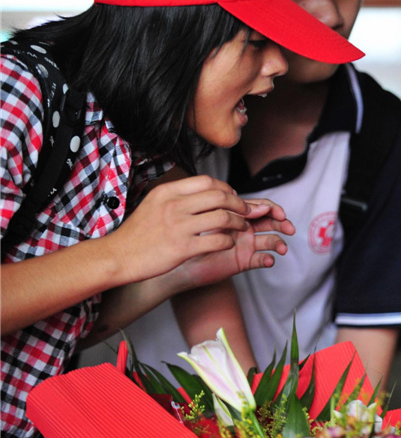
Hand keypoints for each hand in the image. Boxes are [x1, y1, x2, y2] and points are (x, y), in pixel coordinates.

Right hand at [108, 175, 261, 284]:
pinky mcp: (182, 248)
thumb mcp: (154, 203)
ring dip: (239, 222)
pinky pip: (218, 241)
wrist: (118, 257)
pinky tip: (229, 243)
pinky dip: (229, 241)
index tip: (232, 196)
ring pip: (223, 218)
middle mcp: (174, 206)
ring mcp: (178, 227)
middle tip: (245, 211)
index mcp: (167, 192)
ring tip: (242, 227)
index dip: (226, 188)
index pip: (207, 181)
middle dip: (239, 203)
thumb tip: (208, 192)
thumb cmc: (139, 233)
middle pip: (220, 197)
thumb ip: (178, 196)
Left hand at [174, 197, 295, 288]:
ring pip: (270, 240)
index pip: (261, 206)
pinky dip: (267, 259)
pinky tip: (269, 260)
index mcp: (237, 214)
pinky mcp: (244, 260)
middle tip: (289, 228)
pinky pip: (260, 259)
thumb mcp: (208, 216)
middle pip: (270, 222)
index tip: (278, 212)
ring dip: (279, 243)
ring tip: (281, 248)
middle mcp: (245, 227)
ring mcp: (246, 244)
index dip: (272, 208)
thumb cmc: (188, 233)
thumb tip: (248, 201)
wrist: (176, 257)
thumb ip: (229, 210)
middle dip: (282, 223)